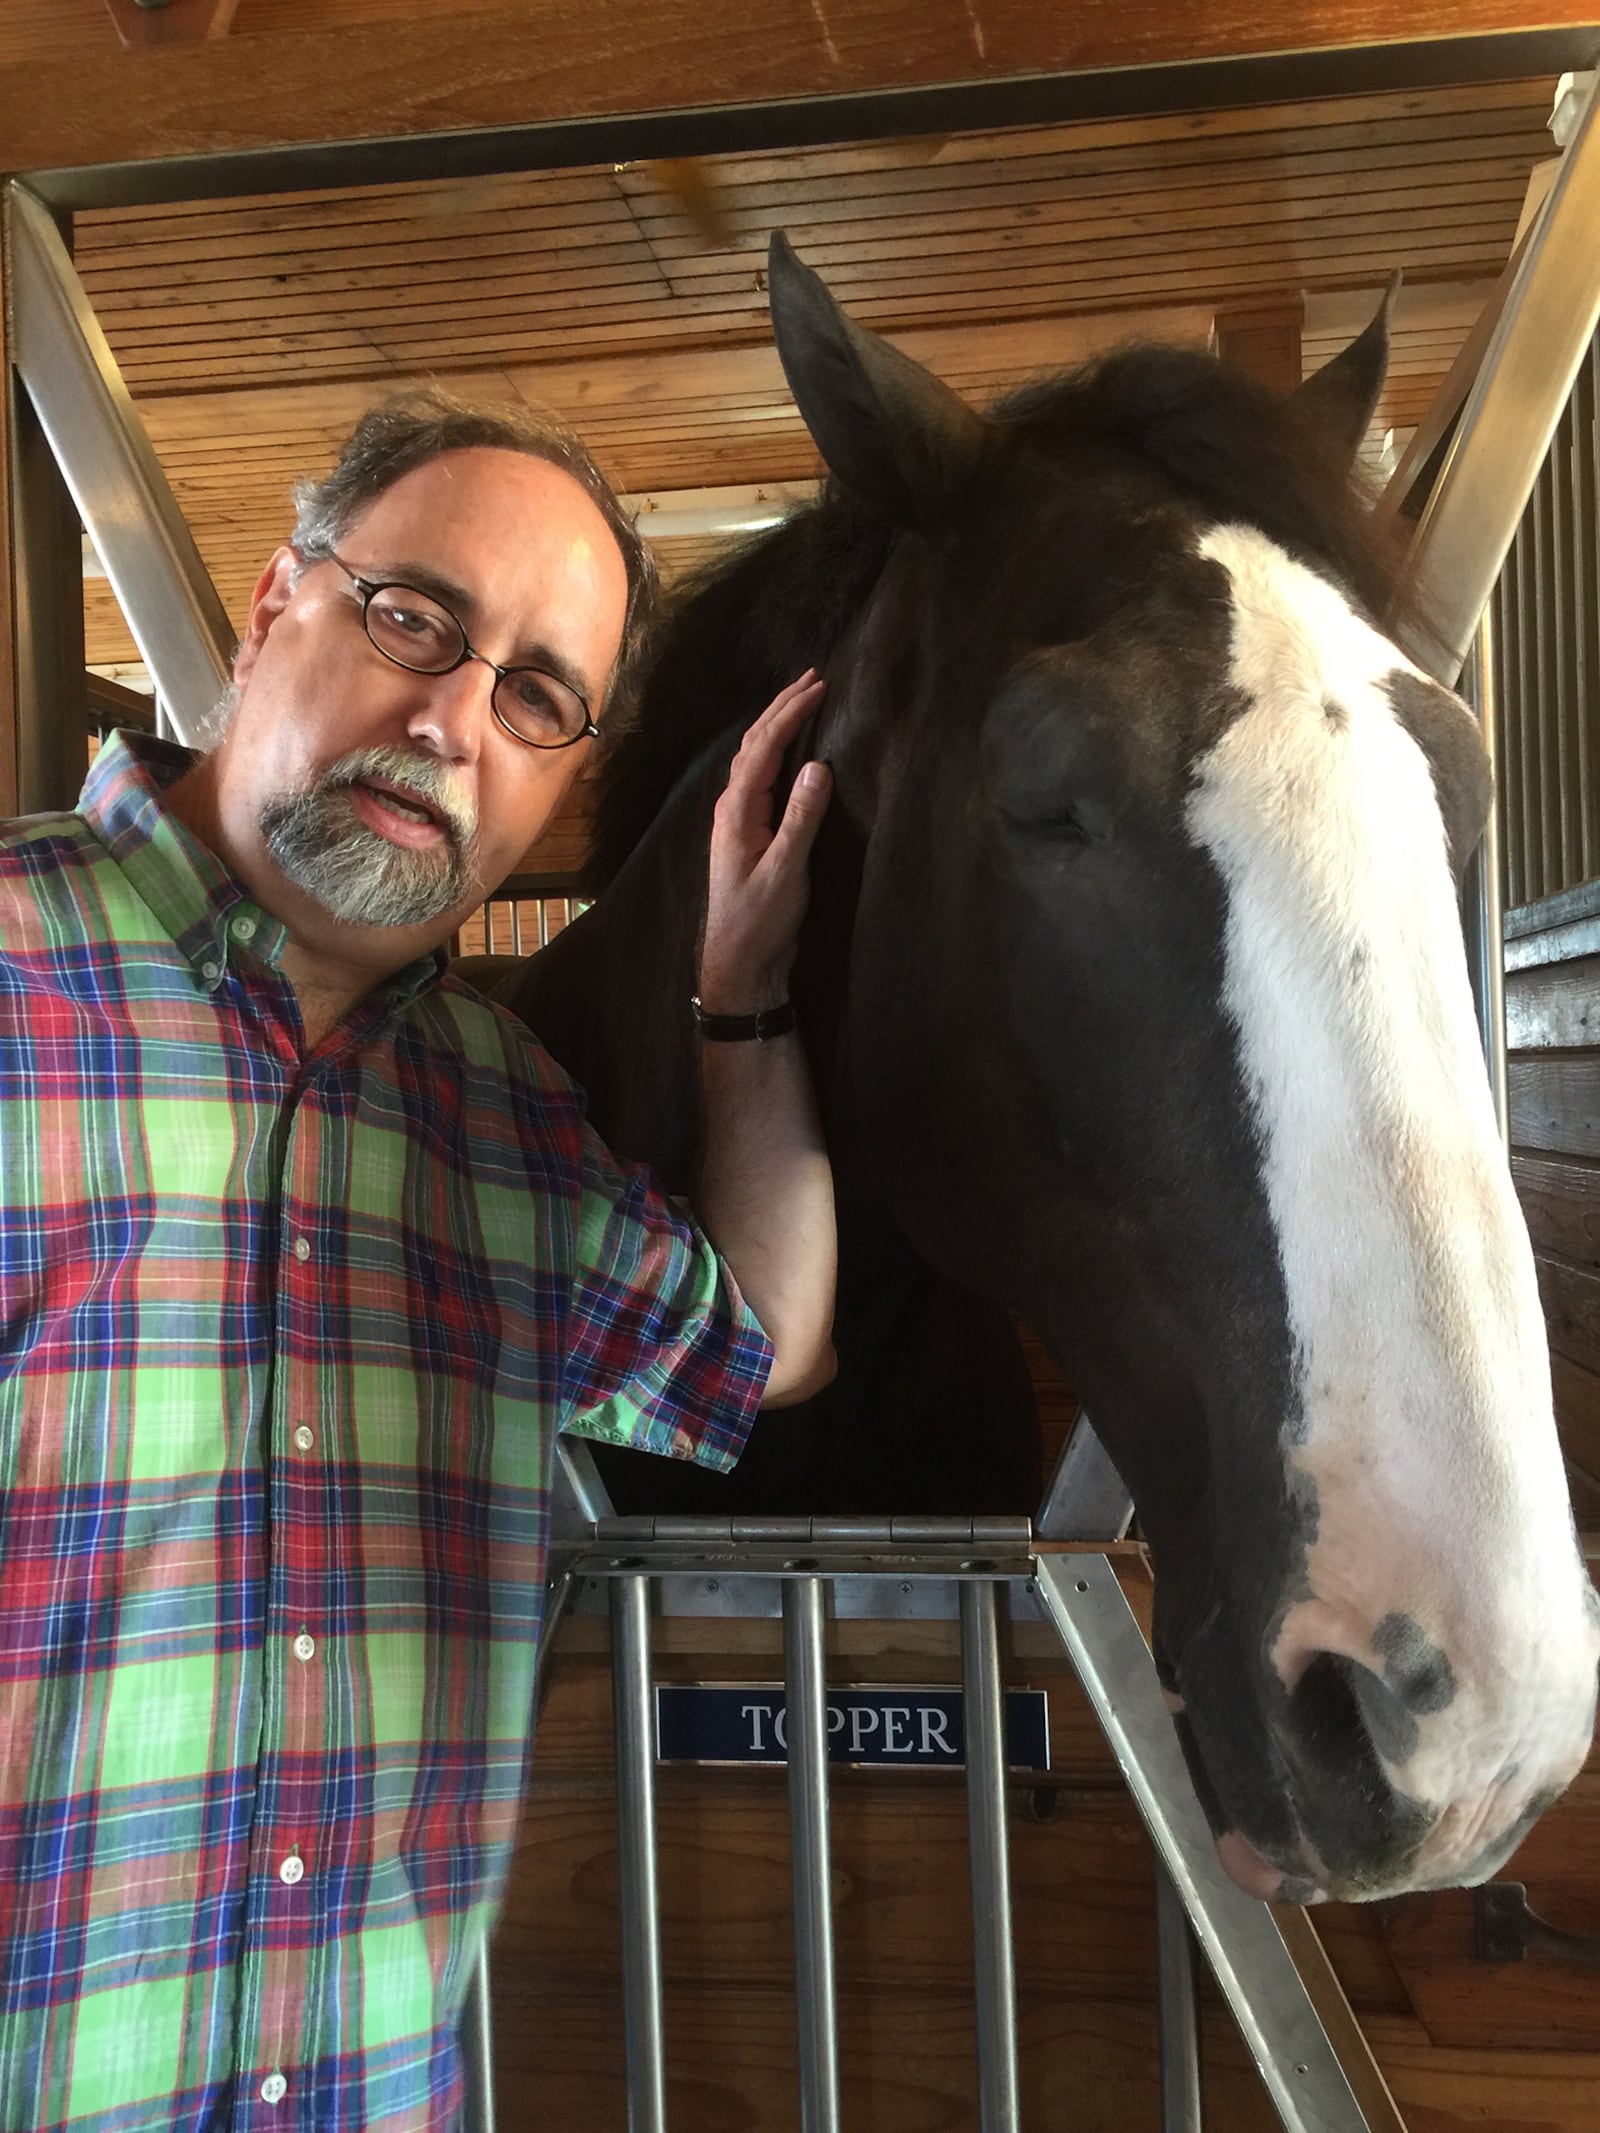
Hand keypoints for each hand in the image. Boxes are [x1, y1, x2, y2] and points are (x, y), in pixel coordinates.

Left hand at [699, 672, 831, 1011]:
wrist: (739, 962)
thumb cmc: (759, 920)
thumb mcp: (785, 871)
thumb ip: (801, 819)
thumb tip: (820, 765)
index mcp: (738, 811)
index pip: (764, 748)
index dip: (791, 714)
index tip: (819, 686)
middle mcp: (734, 808)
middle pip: (754, 744)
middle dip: (782, 708)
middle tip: (813, 677)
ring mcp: (740, 820)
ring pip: (755, 758)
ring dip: (777, 725)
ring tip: (802, 701)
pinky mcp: (752, 834)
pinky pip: (762, 778)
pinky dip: (777, 752)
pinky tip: (790, 751)